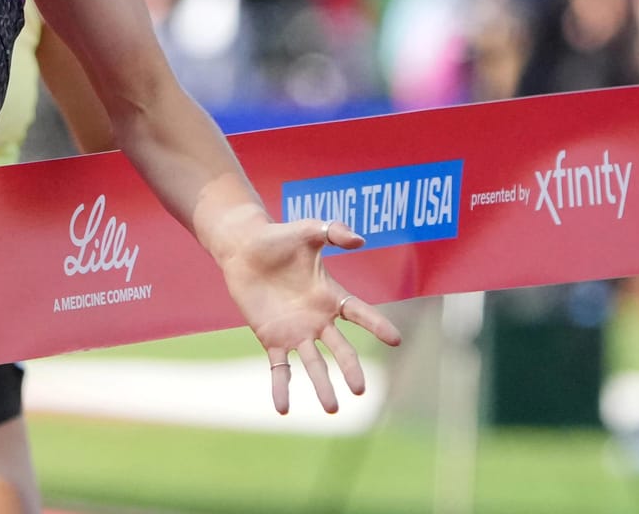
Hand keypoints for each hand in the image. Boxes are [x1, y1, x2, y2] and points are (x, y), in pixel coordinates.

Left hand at [216, 218, 402, 413]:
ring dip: (321, 386)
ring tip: (331, 410)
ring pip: (314, 364)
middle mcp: (318, 320)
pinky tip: (283, 408)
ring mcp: (296, 331)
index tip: (395, 340)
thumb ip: (333, 232)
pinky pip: (280, 367)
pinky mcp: (271, 338)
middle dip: (350, 369)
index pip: (360, 313)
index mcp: (330, 296)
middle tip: (359, 390)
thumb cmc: (277, 238)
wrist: (242, 248)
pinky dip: (281, 387)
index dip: (377, 325)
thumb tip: (359, 239)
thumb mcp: (307, 230)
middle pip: (340, 349)